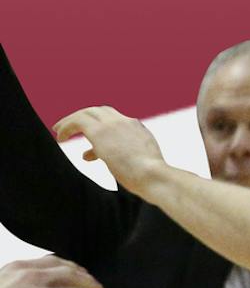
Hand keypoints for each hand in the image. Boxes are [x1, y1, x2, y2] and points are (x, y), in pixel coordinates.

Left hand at [52, 106, 166, 193]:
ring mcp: (112, 124)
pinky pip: (76, 122)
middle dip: (83, 118)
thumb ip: (121, 155)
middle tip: (69, 128)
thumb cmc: (148, 176)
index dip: (100, 125)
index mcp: (137, 128)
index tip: (89, 137)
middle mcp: (125, 121)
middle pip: (99, 111)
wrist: (153, 175)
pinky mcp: (99, 131)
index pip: (115, 120)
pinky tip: (60, 138)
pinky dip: (66, 127)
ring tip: (59, 132)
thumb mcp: (138, 162)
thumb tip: (97, 157)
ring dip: (71, 121)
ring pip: (86, 113)